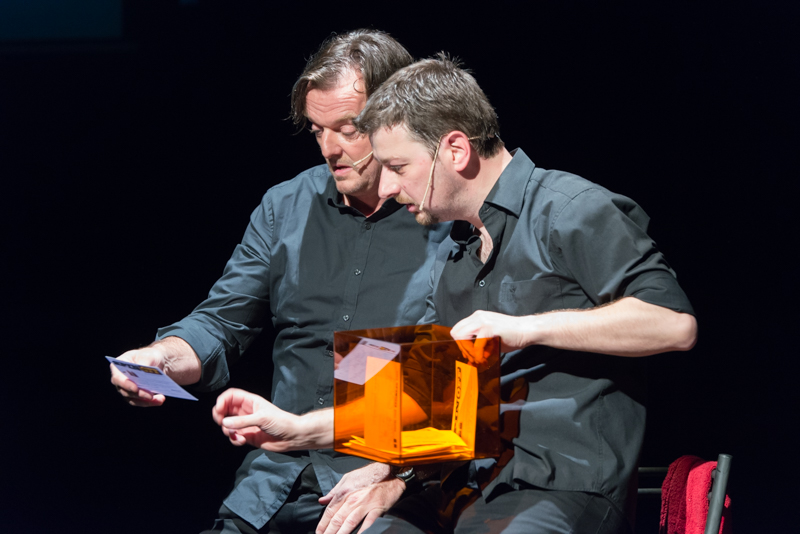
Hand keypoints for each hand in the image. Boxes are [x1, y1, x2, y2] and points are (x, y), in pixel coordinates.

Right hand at [109, 337, 200, 406]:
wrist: (157, 362)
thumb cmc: (149, 356)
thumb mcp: (148, 355)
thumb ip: (144, 363)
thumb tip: (145, 373)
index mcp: (118, 367)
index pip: (117, 378)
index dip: (125, 384)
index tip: (135, 388)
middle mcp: (120, 380)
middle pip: (125, 391)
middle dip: (139, 394)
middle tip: (150, 396)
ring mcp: (126, 389)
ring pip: (133, 399)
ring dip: (146, 401)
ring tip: (160, 399)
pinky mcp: (135, 396)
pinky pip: (141, 402)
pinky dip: (151, 402)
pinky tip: (160, 400)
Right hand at [213, 388, 328, 451]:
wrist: (292, 437)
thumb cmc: (281, 422)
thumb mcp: (262, 418)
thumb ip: (242, 421)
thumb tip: (225, 423)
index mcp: (250, 401)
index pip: (231, 396)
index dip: (222, 400)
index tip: (218, 410)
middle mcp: (246, 412)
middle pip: (225, 409)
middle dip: (220, 416)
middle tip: (220, 422)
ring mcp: (246, 424)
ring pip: (227, 425)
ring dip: (228, 431)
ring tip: (236, 435)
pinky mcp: (247, 436)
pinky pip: (234, 437)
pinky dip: (234, 440)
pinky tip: (242, 441)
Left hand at [316, 463, 404, 533]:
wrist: (390, 471)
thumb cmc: (369, 475)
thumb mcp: (348, 478)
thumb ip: (334, 491)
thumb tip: (322, 500)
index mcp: (344, 492)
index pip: (330, 511)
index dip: (322, 524)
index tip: (318, 532)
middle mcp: (352, 499)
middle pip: (337, 520)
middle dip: (328, 532)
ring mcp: (365, 505)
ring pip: (349, 523)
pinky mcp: (376, 509)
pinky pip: (367, 524)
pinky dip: (361, 532)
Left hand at [451, 310, 532, 352]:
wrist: (527, 330)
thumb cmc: (511, 335)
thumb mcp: (490, 337)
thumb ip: (477, 342)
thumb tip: (469, 356)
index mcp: (477, 317)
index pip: (457, 328)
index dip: (460, 343)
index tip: (468, 353)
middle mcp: (477, 316)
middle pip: (456, 332)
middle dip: (462, 348)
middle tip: (472, 357)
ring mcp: (482, 321)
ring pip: (461, 337)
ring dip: (468, 351)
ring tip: (478, 358)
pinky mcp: (489, 328)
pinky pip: (475, 345)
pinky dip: (477, 354)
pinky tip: (484, 358)